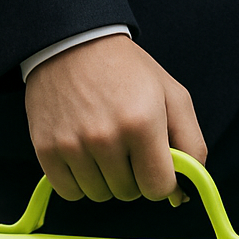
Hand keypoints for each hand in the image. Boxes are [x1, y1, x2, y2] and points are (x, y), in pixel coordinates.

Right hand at [24, 35, 206, 203]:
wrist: (73, 43)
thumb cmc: (128, 71)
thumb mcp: (173, 96)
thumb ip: (191, 144)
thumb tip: (183, 193)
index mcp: (142, 123)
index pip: (158, 187)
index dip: (161, 181)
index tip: (155, 165)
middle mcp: (106, 137)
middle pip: (128, 193)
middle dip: (133, 176)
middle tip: (127, 145)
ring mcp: (73, 145)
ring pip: (99, 195)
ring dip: (105, 179)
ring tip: (103, 145)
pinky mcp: (47, 149)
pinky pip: (69, 192)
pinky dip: (78, 181)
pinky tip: (82, 154)